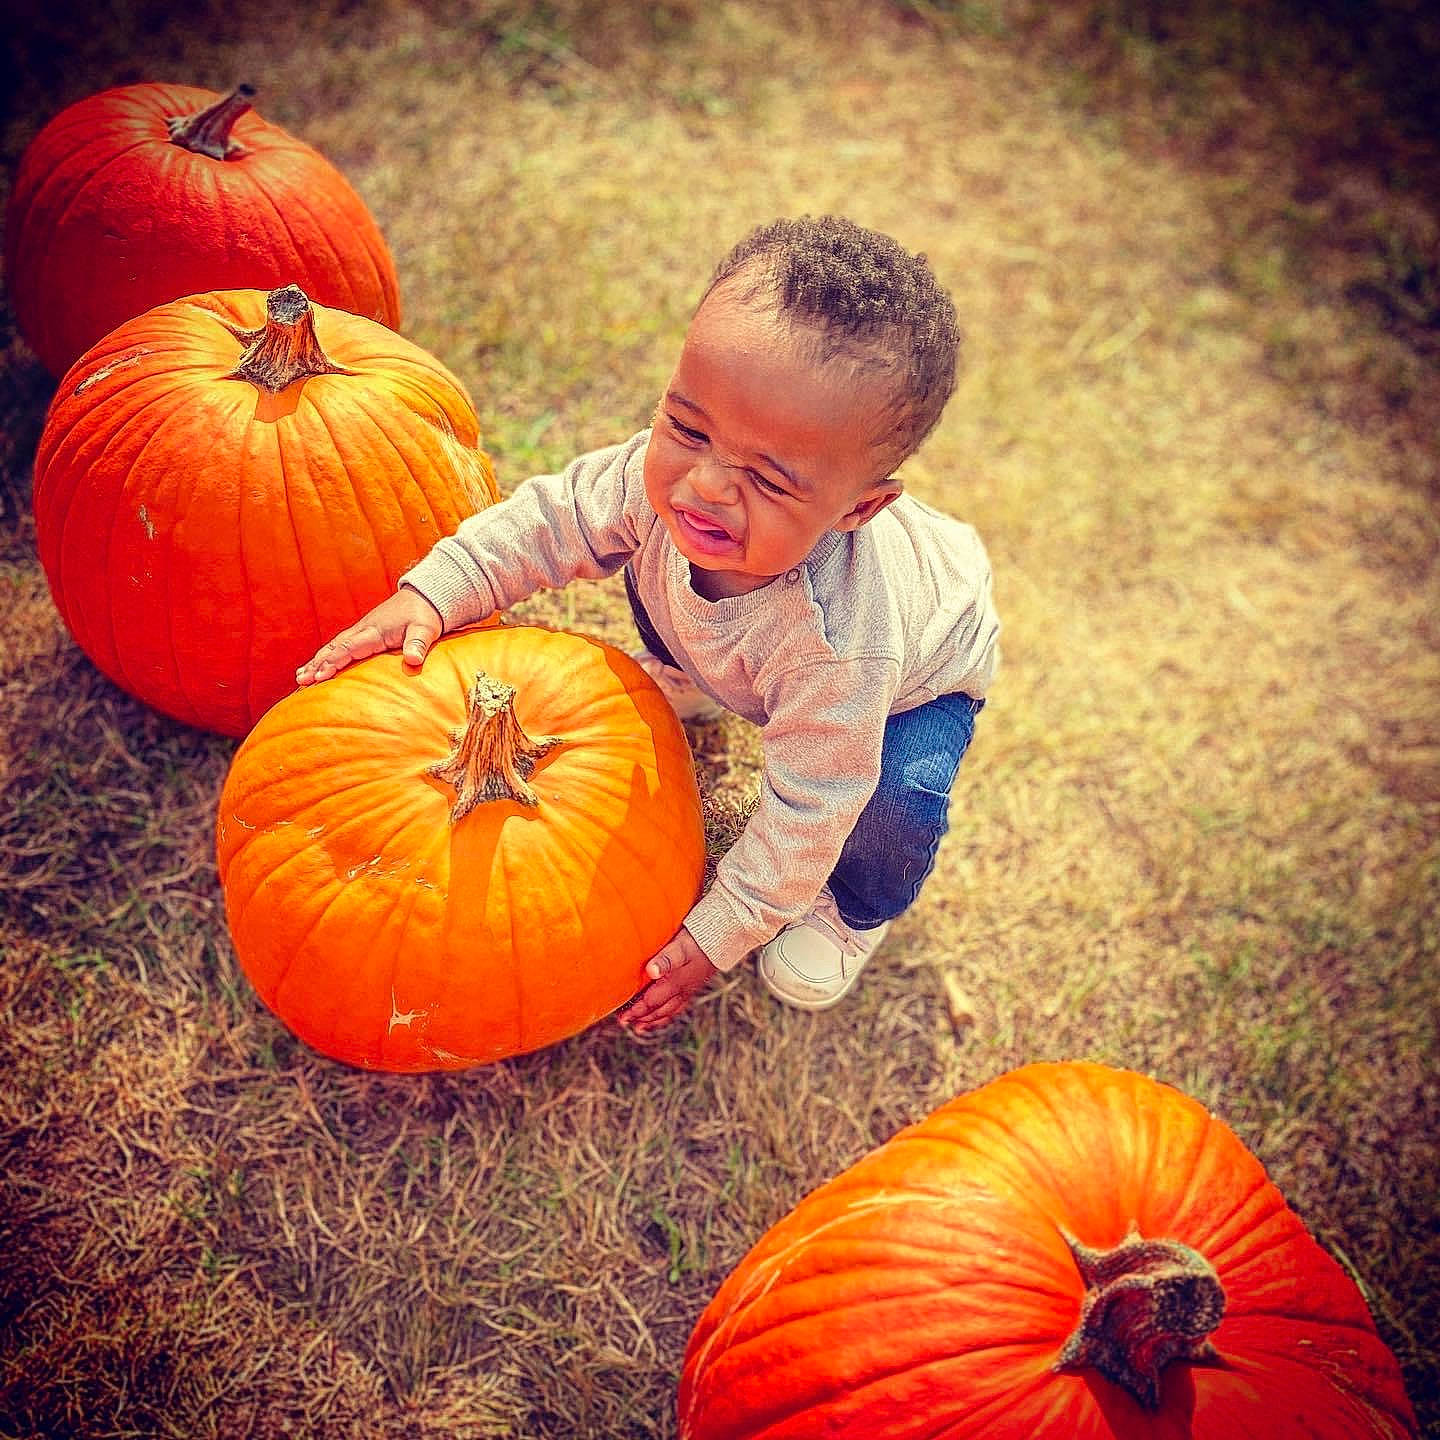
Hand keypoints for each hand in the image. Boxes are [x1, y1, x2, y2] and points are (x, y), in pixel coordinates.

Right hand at [295, 588, 442, 684]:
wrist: (424, 597)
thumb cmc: (425, 616)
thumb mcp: (425, 629)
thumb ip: (418, 644)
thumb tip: (414, 660)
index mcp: (375, 631)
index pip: (349, 648)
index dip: (334, 662)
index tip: (319, 675)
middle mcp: (363, 630)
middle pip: (335, 648)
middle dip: (317, 664)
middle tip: (302, 681)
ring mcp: (361, 631)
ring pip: (334, 647)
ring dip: (317, 661)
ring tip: (300, 678)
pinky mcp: (363, 633)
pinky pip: (340, 646)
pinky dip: (326, 656)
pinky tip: (315, 667)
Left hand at [617, 927, 717, 1033]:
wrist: (723, 938)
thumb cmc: (698, 939)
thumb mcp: (681, 946)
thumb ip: (666, 959)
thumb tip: (650, 971)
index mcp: (676, 982)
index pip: (652, 1002)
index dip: (636, 1010)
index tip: (622, 1017)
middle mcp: (682, 990)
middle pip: (659, 1010)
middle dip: (641, 1017)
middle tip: (623, 1022)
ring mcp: (689, 990)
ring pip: (668, 1011)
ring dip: (652, 1020)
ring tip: (640, 1027)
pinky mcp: (693, 986)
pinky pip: (677, 1007)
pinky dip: (666, 1015)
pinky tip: (662, 1015)